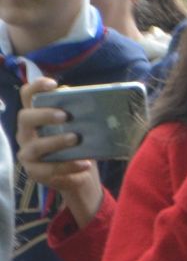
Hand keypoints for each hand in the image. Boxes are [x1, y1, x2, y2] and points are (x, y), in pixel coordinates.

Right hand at [15, 77, 103, 224]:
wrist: (81, 176)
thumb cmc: (78, 145)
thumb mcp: (80, 127)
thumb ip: (78, 113)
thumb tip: (87, 97)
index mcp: (35, 117)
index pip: (27, 96)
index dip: (36, 87)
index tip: (52, 84)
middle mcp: (26, 133)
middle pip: (25, 118)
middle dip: (44, 115)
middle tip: (66, 116)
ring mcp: (28, 153)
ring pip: (35, 146)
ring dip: (56, 141)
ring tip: (76, 138)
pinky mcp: (35, 172)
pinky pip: (49, 168)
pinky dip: (69, 165)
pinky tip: (85, 163)